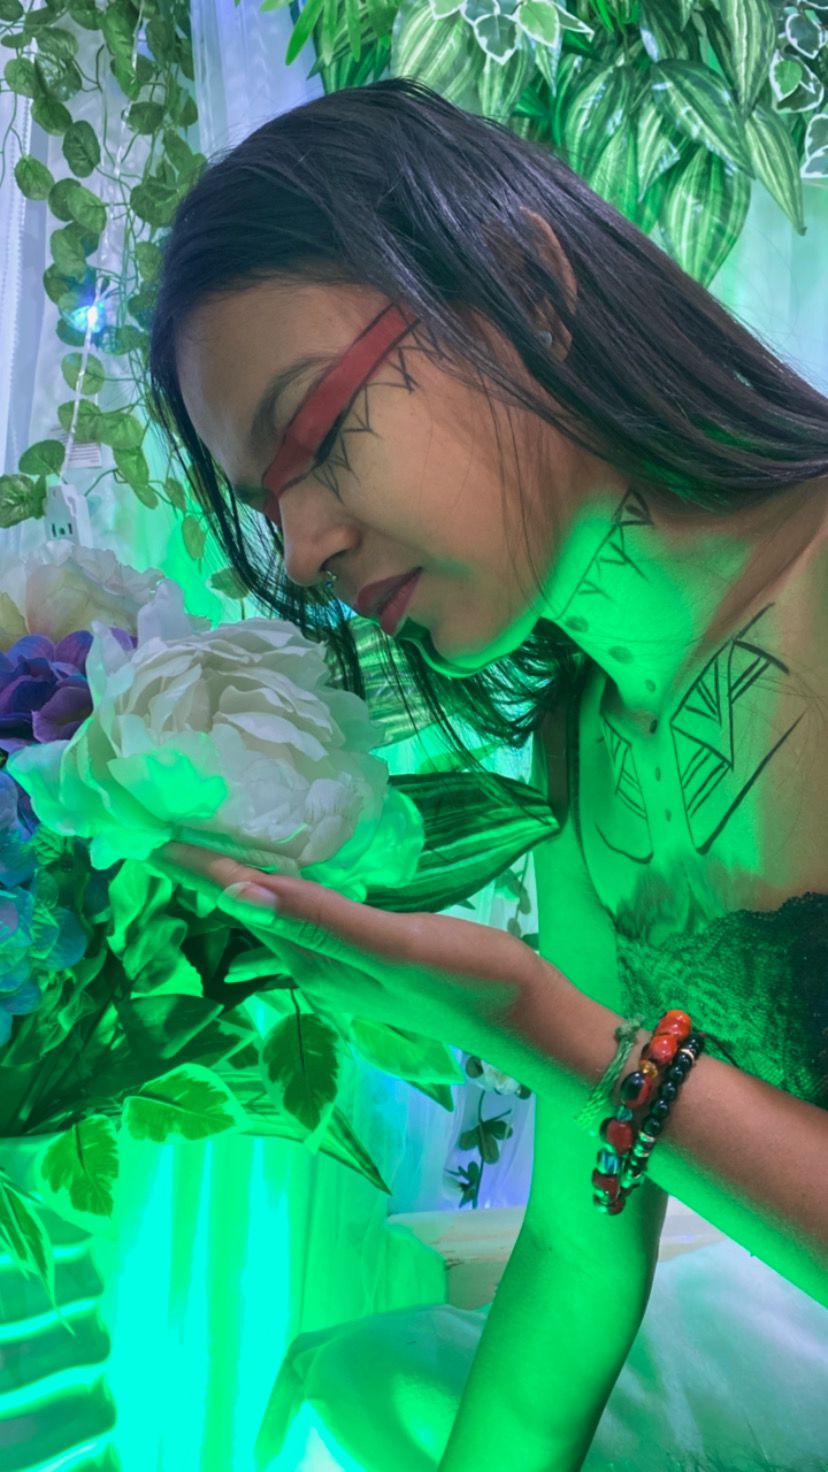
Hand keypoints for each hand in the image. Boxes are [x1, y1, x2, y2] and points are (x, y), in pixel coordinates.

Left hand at [147, 840, 540, 1059]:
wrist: (529, 1015)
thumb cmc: (468, 978)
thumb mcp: (395, 946)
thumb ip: (321, 919)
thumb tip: (239, 891)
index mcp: (313, 960)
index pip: (239, 900)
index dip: (194, 863)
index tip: (146, 825)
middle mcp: (317, 961)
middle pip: (248, 900)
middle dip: (207, 859)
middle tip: (170, 804)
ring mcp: (345, 956)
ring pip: (278, 901)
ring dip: (244, 863)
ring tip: (215, 816)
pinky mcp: (374, 945)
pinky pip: (313, 902)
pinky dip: (291, 871)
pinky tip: (297, 850)